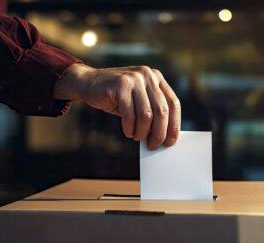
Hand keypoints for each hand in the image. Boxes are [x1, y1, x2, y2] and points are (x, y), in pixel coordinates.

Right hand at [54, 63, 180, 149]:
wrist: (88, 83)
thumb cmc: (117, 97)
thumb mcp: (139, 101)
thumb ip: (153, 112)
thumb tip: (164, 137)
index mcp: (156, 78)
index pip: (173, 103)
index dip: (174, 125)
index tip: (170, 141)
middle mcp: (148, 75)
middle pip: (162, 110)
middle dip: (159, 133)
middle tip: (153, 145)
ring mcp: (134, 79)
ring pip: (147, 115)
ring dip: (142, 132)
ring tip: (137, 137)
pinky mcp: (120, 85)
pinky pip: (130, 114)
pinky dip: (130, 128)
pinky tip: (128, 132)